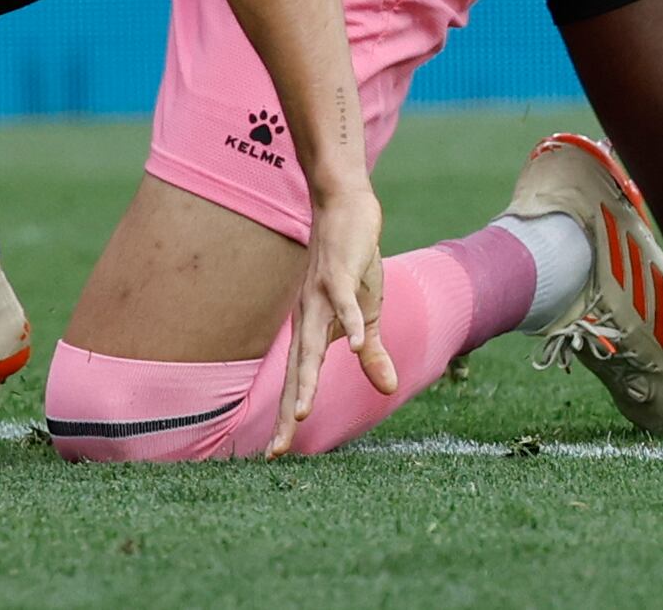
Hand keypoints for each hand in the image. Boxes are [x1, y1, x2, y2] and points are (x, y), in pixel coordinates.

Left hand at [270, 181, 391, 455]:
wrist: (348, 209)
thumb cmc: (354, 264)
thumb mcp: (368, 315)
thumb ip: (373, 354)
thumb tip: (387, 390)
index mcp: (313, 330)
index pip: (300, 379)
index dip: (289, 415)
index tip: (276, 453)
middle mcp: (309, 317)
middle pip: (298, 370)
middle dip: (288, 411)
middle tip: (277, 450)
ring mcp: (322, 295)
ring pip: (312, 343)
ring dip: (308, 377)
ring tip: (301, 413)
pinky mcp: (341, 273)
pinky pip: (344, 302)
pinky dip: (350, 323)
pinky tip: (357, 345)